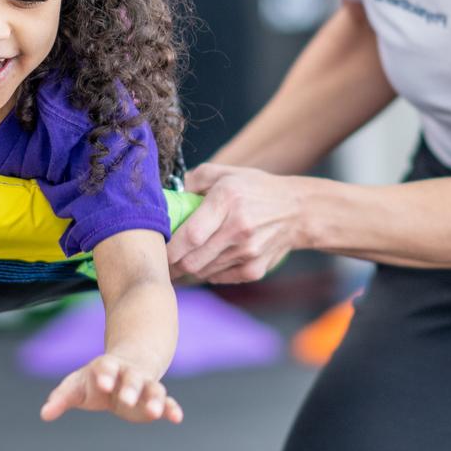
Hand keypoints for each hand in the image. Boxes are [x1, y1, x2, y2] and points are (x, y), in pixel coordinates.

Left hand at [41, 352, 182, 423]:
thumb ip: (61, 399)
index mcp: (107, 367)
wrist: (125, 368)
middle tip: (125, 399)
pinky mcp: (153, 400)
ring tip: (155, 412)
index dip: (105, 374)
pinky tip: (177, 418)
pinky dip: (171, 408)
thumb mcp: (76, 386)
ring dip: (154, 399)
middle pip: (132, 378)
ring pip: (153, 389)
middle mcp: (128, 373)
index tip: (102, 384)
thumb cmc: (95, 379)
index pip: (106, 367)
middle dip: (129, 388)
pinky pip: (166, 402)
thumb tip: (44, 415)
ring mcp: (144, 385)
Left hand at [168, 164, 303, 284]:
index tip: (153, 249)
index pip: (190, 235)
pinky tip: (205, 261)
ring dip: (187, 269)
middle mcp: (239, 228)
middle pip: (192, 260)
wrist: (297, 211)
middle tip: (159, 261)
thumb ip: (194, 180)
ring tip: (179, 260)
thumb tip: (169, 197)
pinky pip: (218, 277)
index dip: (168, 248)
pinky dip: (207, 272)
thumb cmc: (255, 190)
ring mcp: (248, 252)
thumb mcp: (226, 173)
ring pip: (202, 271)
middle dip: (170, 265)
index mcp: (228, 199)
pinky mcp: (255, 270)